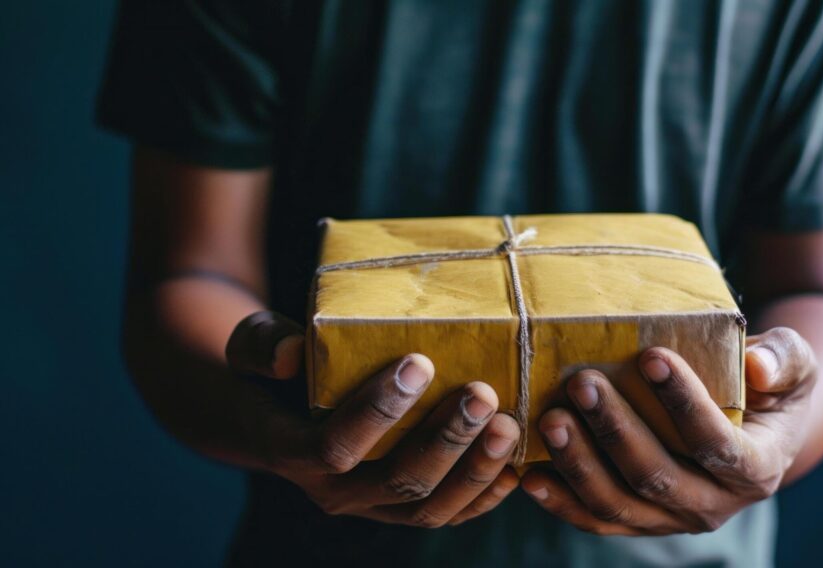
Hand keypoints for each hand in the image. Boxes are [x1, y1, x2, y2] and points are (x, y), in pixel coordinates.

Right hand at [227, 311, 520, 526]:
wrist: (273, 413)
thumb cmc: (270, 368)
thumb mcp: (252, 345)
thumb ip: (263, 344)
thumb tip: (290, 352)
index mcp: (293, 451)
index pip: (335, 447)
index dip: (378, 412)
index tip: (419, 362)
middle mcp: (333, 491)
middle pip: (397, 482)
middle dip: (445, 440)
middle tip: (481, 393)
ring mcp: (370, 505)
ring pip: (428, 510)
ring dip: (474, 471)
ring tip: (508, 425)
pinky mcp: (399, 507)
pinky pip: (448, 516)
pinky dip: (484, 496)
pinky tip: (516, 466)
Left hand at [520, 327, 816, 535]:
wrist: (753, 426)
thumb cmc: (769, 385)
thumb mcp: (794, 363)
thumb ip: (783, 359)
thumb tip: (756, 365)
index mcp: (756, 469)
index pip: (718, 444)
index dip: (684, 404)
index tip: (650, 356)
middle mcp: (714, 506)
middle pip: (658, 478)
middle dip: (615, 430)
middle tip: (582, 382)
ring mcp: (671, 520)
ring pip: (619, 505)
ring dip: (579, 464)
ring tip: (549, 419)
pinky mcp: (638, 521)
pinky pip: (595, 520)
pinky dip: (561, 501)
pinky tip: (530, 474)